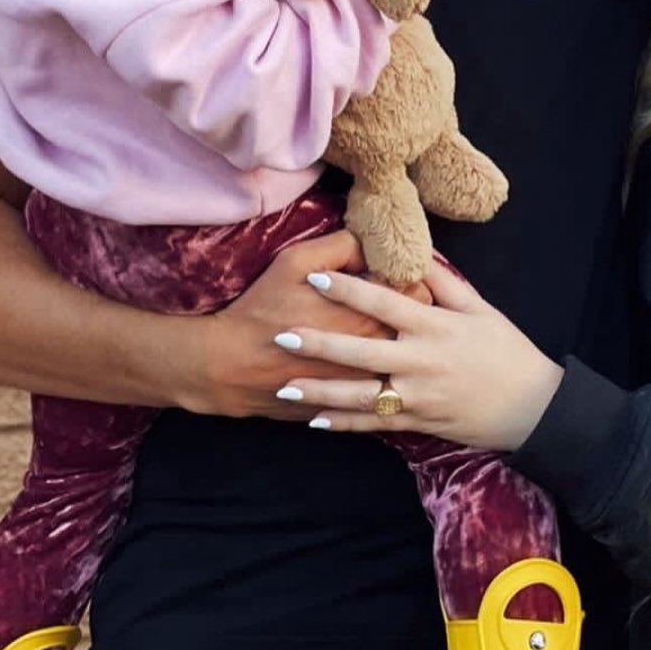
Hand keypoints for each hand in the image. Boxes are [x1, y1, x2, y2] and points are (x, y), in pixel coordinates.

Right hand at [177, 230, 427, 418]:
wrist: (230, 366)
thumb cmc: (263, 309)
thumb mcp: (295, 262)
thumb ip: (340, 246)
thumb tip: (370, 241)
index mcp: (370, 314)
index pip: (420, 292)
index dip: (414, 278)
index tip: (402, 274)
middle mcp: (376, 351)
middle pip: (419, 328)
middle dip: (414, 312)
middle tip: (399, 302)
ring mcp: (366, 384)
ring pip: (405, 362)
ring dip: (403, 347)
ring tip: (387, 332)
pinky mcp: (352, 407)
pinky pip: (384, 391)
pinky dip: (383, 375)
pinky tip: (370, 364)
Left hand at [275, 259, 564, 451]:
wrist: (533, 407)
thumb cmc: (506, 351)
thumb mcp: (480, 308)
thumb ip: (444, 282)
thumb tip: (415, 253)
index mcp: (435, 327)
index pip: (383, 304)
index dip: (347, 290)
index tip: (314, 279)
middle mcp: (422, 361)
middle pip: (361, 351)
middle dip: (319, 344)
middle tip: (280, 336)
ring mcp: (418, 396)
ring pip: (360, 396)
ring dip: (320, 392)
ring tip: (285, 387)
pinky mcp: (420, 423)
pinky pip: (376, 424)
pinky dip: (345, 424)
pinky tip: (315, 422)